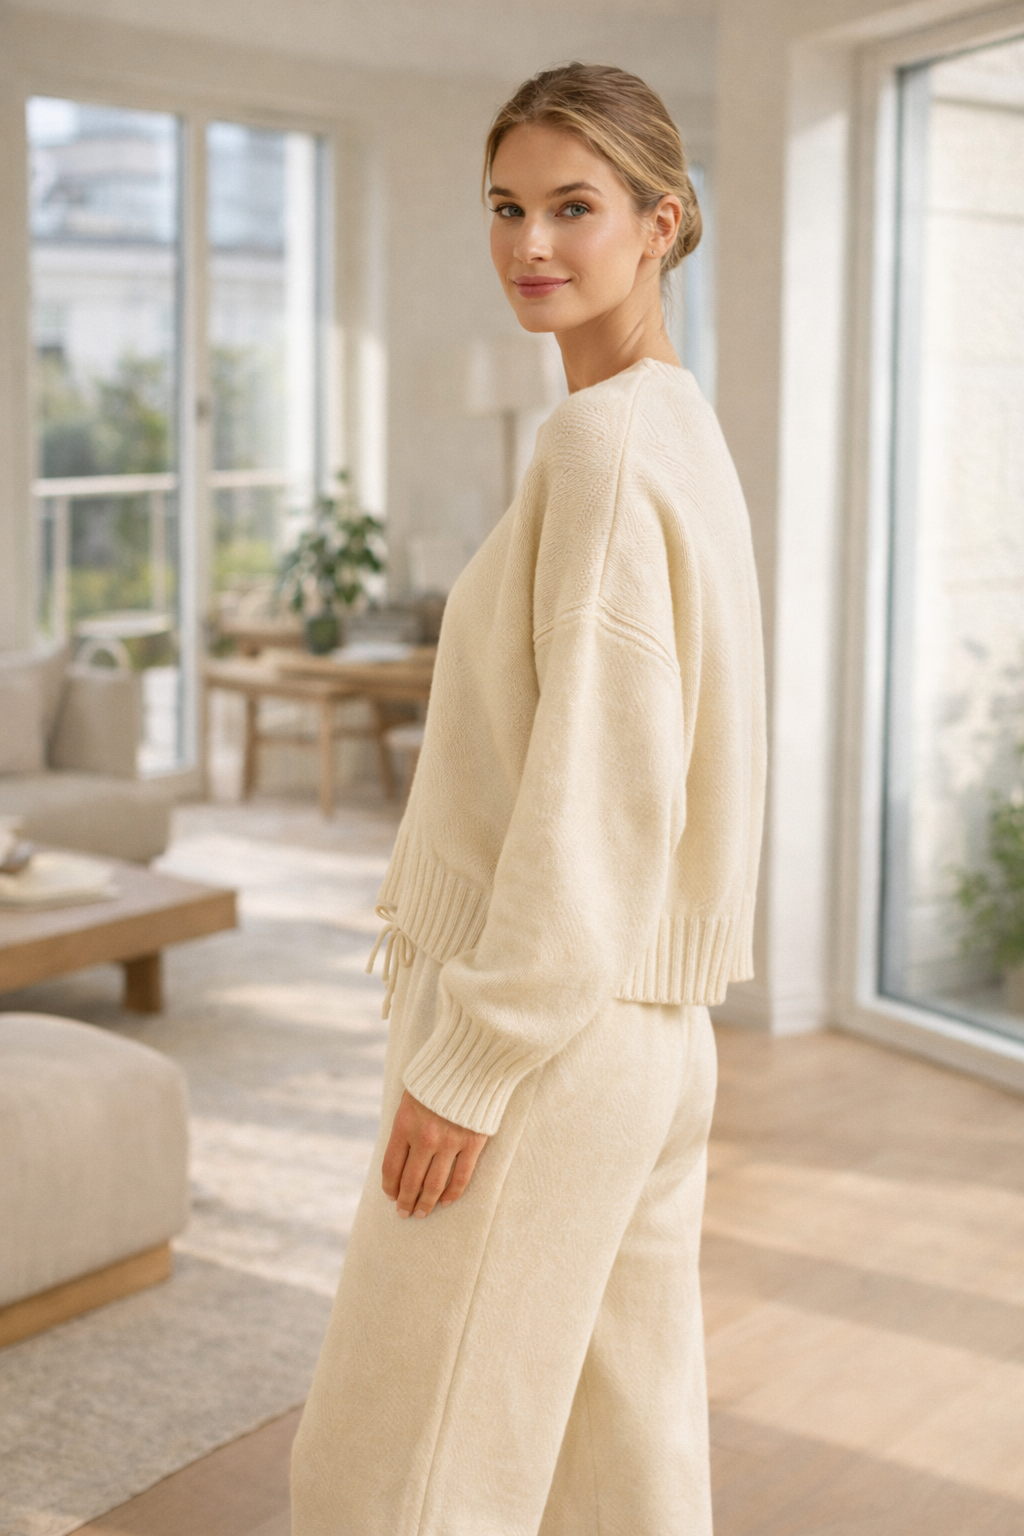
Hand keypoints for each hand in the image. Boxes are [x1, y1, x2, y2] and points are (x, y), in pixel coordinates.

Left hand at [382, 1090, 487, 1217]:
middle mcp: (425, 1137)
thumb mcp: (410, 1098)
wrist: (471, 1063)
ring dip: (426, 1203)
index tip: (390, 1196)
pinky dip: (452, 1193)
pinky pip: (461, 1177)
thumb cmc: (436, 1079)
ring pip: (435, 1185)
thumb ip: (404, 1126)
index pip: (391, 1166)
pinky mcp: (472, 1143)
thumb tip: (400, 1156)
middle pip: (411, 1181)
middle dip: (405, 1201)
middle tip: (404, 1213)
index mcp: (404, 1124)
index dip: (390, 1186)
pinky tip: (446, 1202)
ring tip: (422, 1213)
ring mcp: (450, 1142)